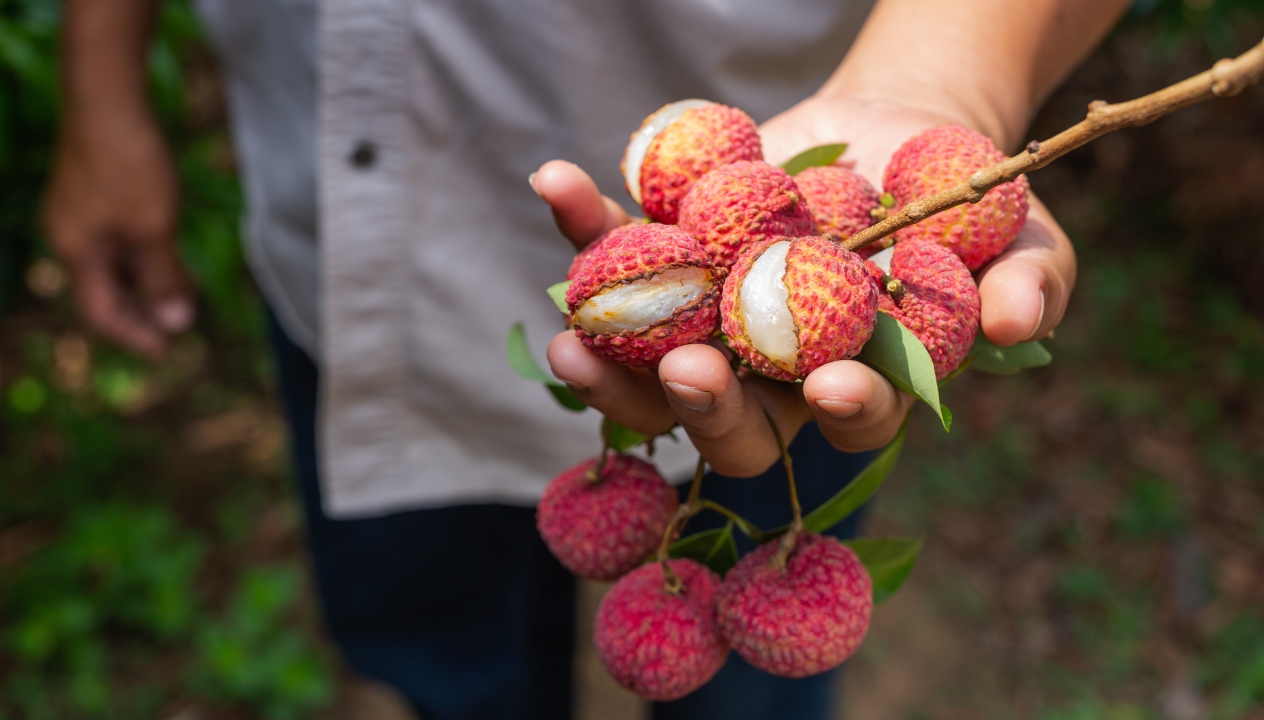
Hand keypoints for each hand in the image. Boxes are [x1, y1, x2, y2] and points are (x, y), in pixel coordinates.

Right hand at [42, 114, 192, 357]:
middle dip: (142, 314)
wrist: (108, 98)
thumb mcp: (154, 227)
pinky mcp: (93, 195)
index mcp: (74, 251)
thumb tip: (176, 322)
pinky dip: (144, 258)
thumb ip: (163, 277)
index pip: (101, 312)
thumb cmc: (128, 164)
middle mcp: (69, 236)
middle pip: (105, 291)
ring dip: (147, 286)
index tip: (169, 352)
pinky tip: (170, 262)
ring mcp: (79, 215)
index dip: (136, 335)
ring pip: (114, 266)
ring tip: (183, 302)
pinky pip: (117, 241)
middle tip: (178, 332)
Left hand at [535, 96, 1073, 476]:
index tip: (832, 386)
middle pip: (729, 418)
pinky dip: (583, 222)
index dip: (843, 412)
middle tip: (686, 373)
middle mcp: (773, 372)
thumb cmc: (966, 207)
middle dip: (705, 406)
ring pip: (648, 360)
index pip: (848, 420)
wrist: (896, 134)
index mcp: (857, 386)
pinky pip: (615, 252)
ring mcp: (712, 321)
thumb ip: (1028, 284)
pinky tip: (558, 182)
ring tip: (572, 328)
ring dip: (609, 355)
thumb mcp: (1021, 238)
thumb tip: (1015, 324)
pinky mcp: (670, 260)